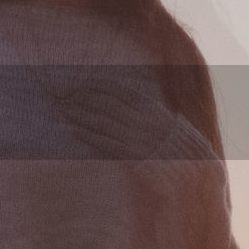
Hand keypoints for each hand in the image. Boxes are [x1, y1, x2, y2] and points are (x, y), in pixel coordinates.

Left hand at [59, 74, 182, 161]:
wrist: (186, 164)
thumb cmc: (172, 140)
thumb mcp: (160, 115)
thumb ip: (140, 106)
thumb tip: (117, 96)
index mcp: (148, 105)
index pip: (117, 89)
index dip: (96, 85)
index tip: (82, 84)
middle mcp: (139, 118)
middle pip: (104, 103)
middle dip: (82, 98)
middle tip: (64, 96)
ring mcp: (133, 136)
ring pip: (100, 121)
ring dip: (79, 115)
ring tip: (62, 110)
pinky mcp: (128, 154)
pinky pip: (103, 142)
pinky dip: (87, 135)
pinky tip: (73, 130)